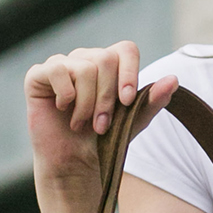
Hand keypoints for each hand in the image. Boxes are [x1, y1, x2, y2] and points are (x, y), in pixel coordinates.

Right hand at [24, 40, 176, 183]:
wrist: (74, 163)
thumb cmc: (104, 140)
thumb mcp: (134, 121)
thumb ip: (152, 100)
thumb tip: (174, 80)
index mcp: (110, 65)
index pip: (126, 49)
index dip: (129, 73)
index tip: (127, 101)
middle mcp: (85, 59)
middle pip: (105, 59)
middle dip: (107, 98)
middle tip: (101, 125)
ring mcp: (61, 64)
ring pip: (84, 67)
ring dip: (87, 104)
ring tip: (82, 123)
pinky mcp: (38, 75)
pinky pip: (57, 70)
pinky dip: (66, 95)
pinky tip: (64, 110)